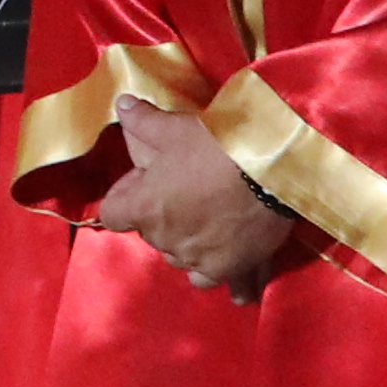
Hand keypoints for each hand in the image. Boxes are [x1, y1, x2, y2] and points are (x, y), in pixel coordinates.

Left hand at [104, 99, 301, 299]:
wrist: (274, 169)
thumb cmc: (217, 146)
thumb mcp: (176, 127)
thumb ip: (143, 121)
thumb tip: (121, 104)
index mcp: (145, 210)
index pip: (112, 214)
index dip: (126, 195)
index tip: (147, 178)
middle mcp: (167, 241)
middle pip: (151, 234)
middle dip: (162, 214)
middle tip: (186, 189)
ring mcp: (200, 259)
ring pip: (181, 258)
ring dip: (188, 243)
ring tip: (208, 222)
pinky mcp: (233, 268)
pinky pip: (220, 281)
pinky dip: (221, 273)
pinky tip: (230, 265)